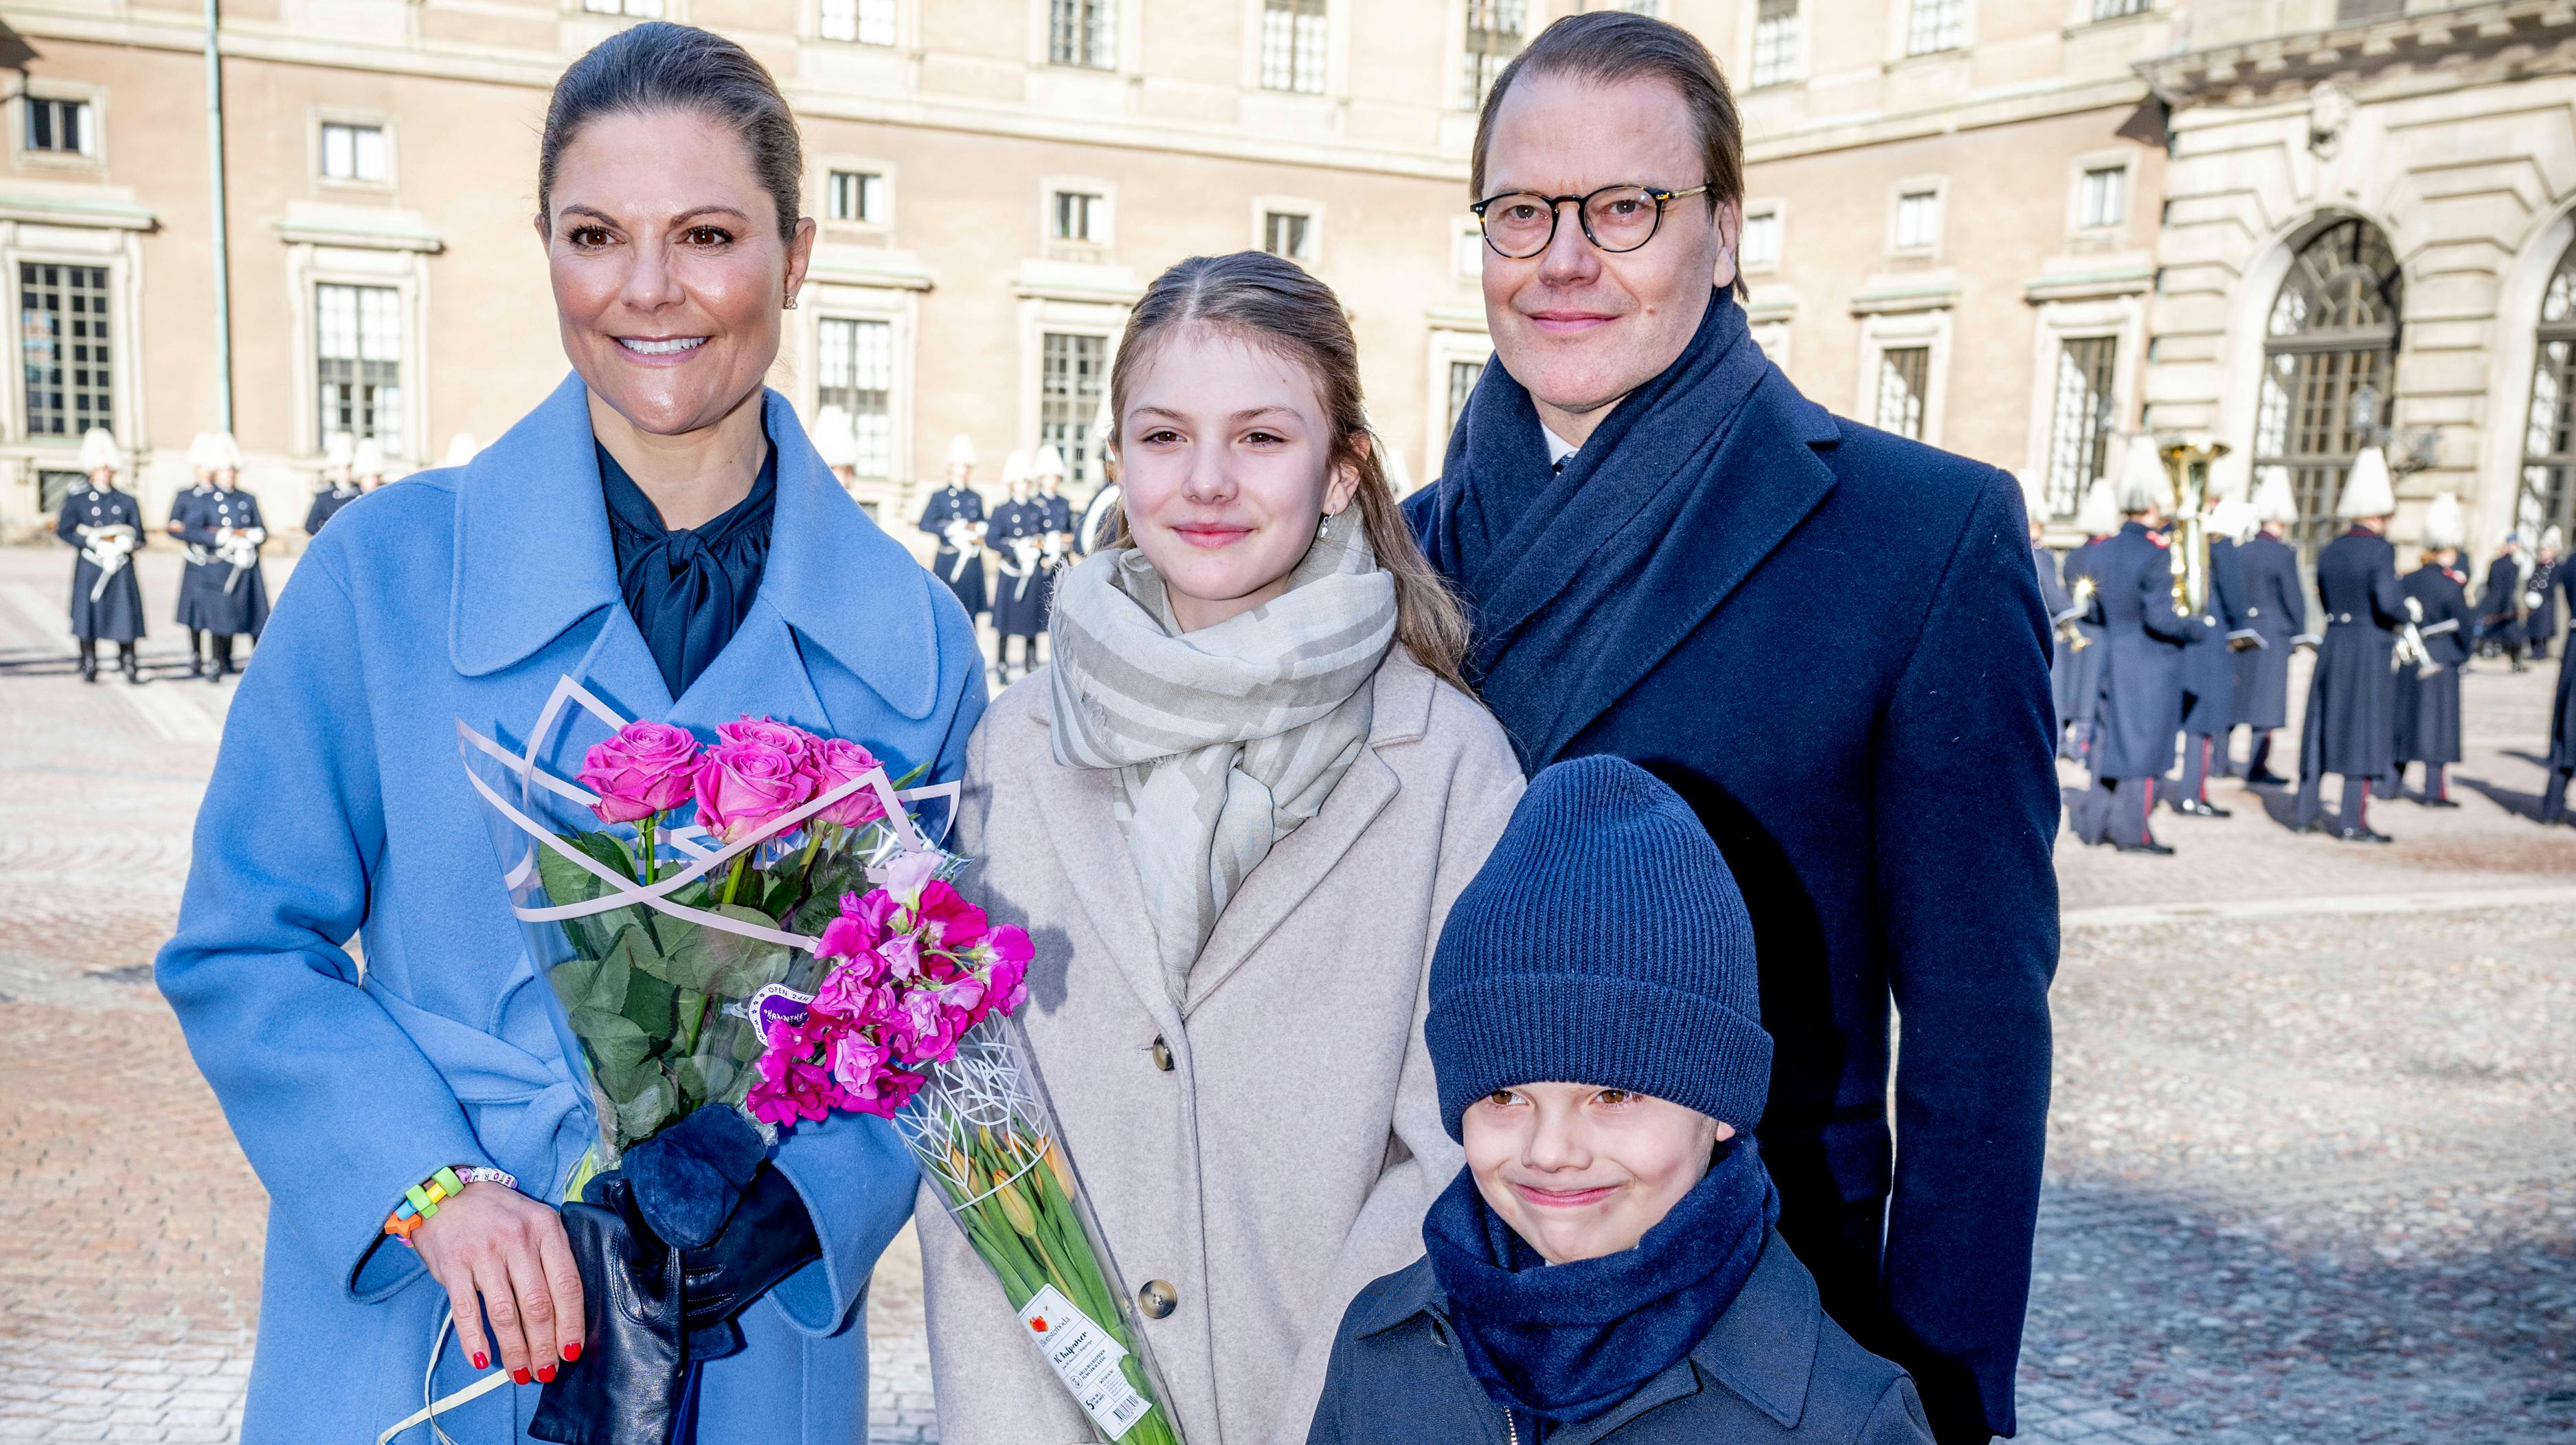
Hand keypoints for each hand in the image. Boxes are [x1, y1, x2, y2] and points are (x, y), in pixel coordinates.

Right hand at [412, 1182, 585, 1382]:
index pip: (567, 1285)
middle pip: (538, 1305)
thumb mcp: (535, 1222)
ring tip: (520, 1374)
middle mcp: (517, 1240)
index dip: (571, 1324)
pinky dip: (474, 1341)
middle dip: (544, 1346)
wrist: (445, 1192)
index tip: (572, 1351)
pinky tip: (482, 1361)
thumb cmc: (498, 1215)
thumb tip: (564, 1316)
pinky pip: (466, 1311)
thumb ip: (550, 1258)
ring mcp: (483, 1252)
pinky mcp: (452, 1265)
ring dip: (515, 1351)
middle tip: (546, 1372)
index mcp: (546, 1229)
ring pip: (505, 1314)